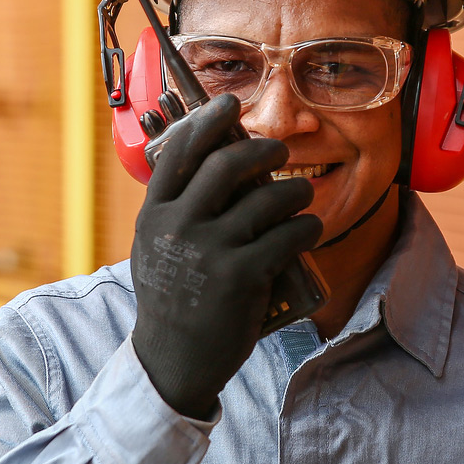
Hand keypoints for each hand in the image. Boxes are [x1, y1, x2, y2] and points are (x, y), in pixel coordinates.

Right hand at [130, 94, 322, 417]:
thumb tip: (213, 160)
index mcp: (154, 215)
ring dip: (294, 192)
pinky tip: (309, 228)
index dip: (207, 122)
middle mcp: (178, 227)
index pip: (180, 153)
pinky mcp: (242, 276)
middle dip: (261, 150)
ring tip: (302, 196)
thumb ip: (176, 209)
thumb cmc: (173, 298)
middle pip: (227, 165)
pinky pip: (288, 235)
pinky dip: (306, 227)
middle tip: (279, 151)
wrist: (174, 359)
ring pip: (267, 199)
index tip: (229, 104)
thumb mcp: (156, 248)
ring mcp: (210, 250)